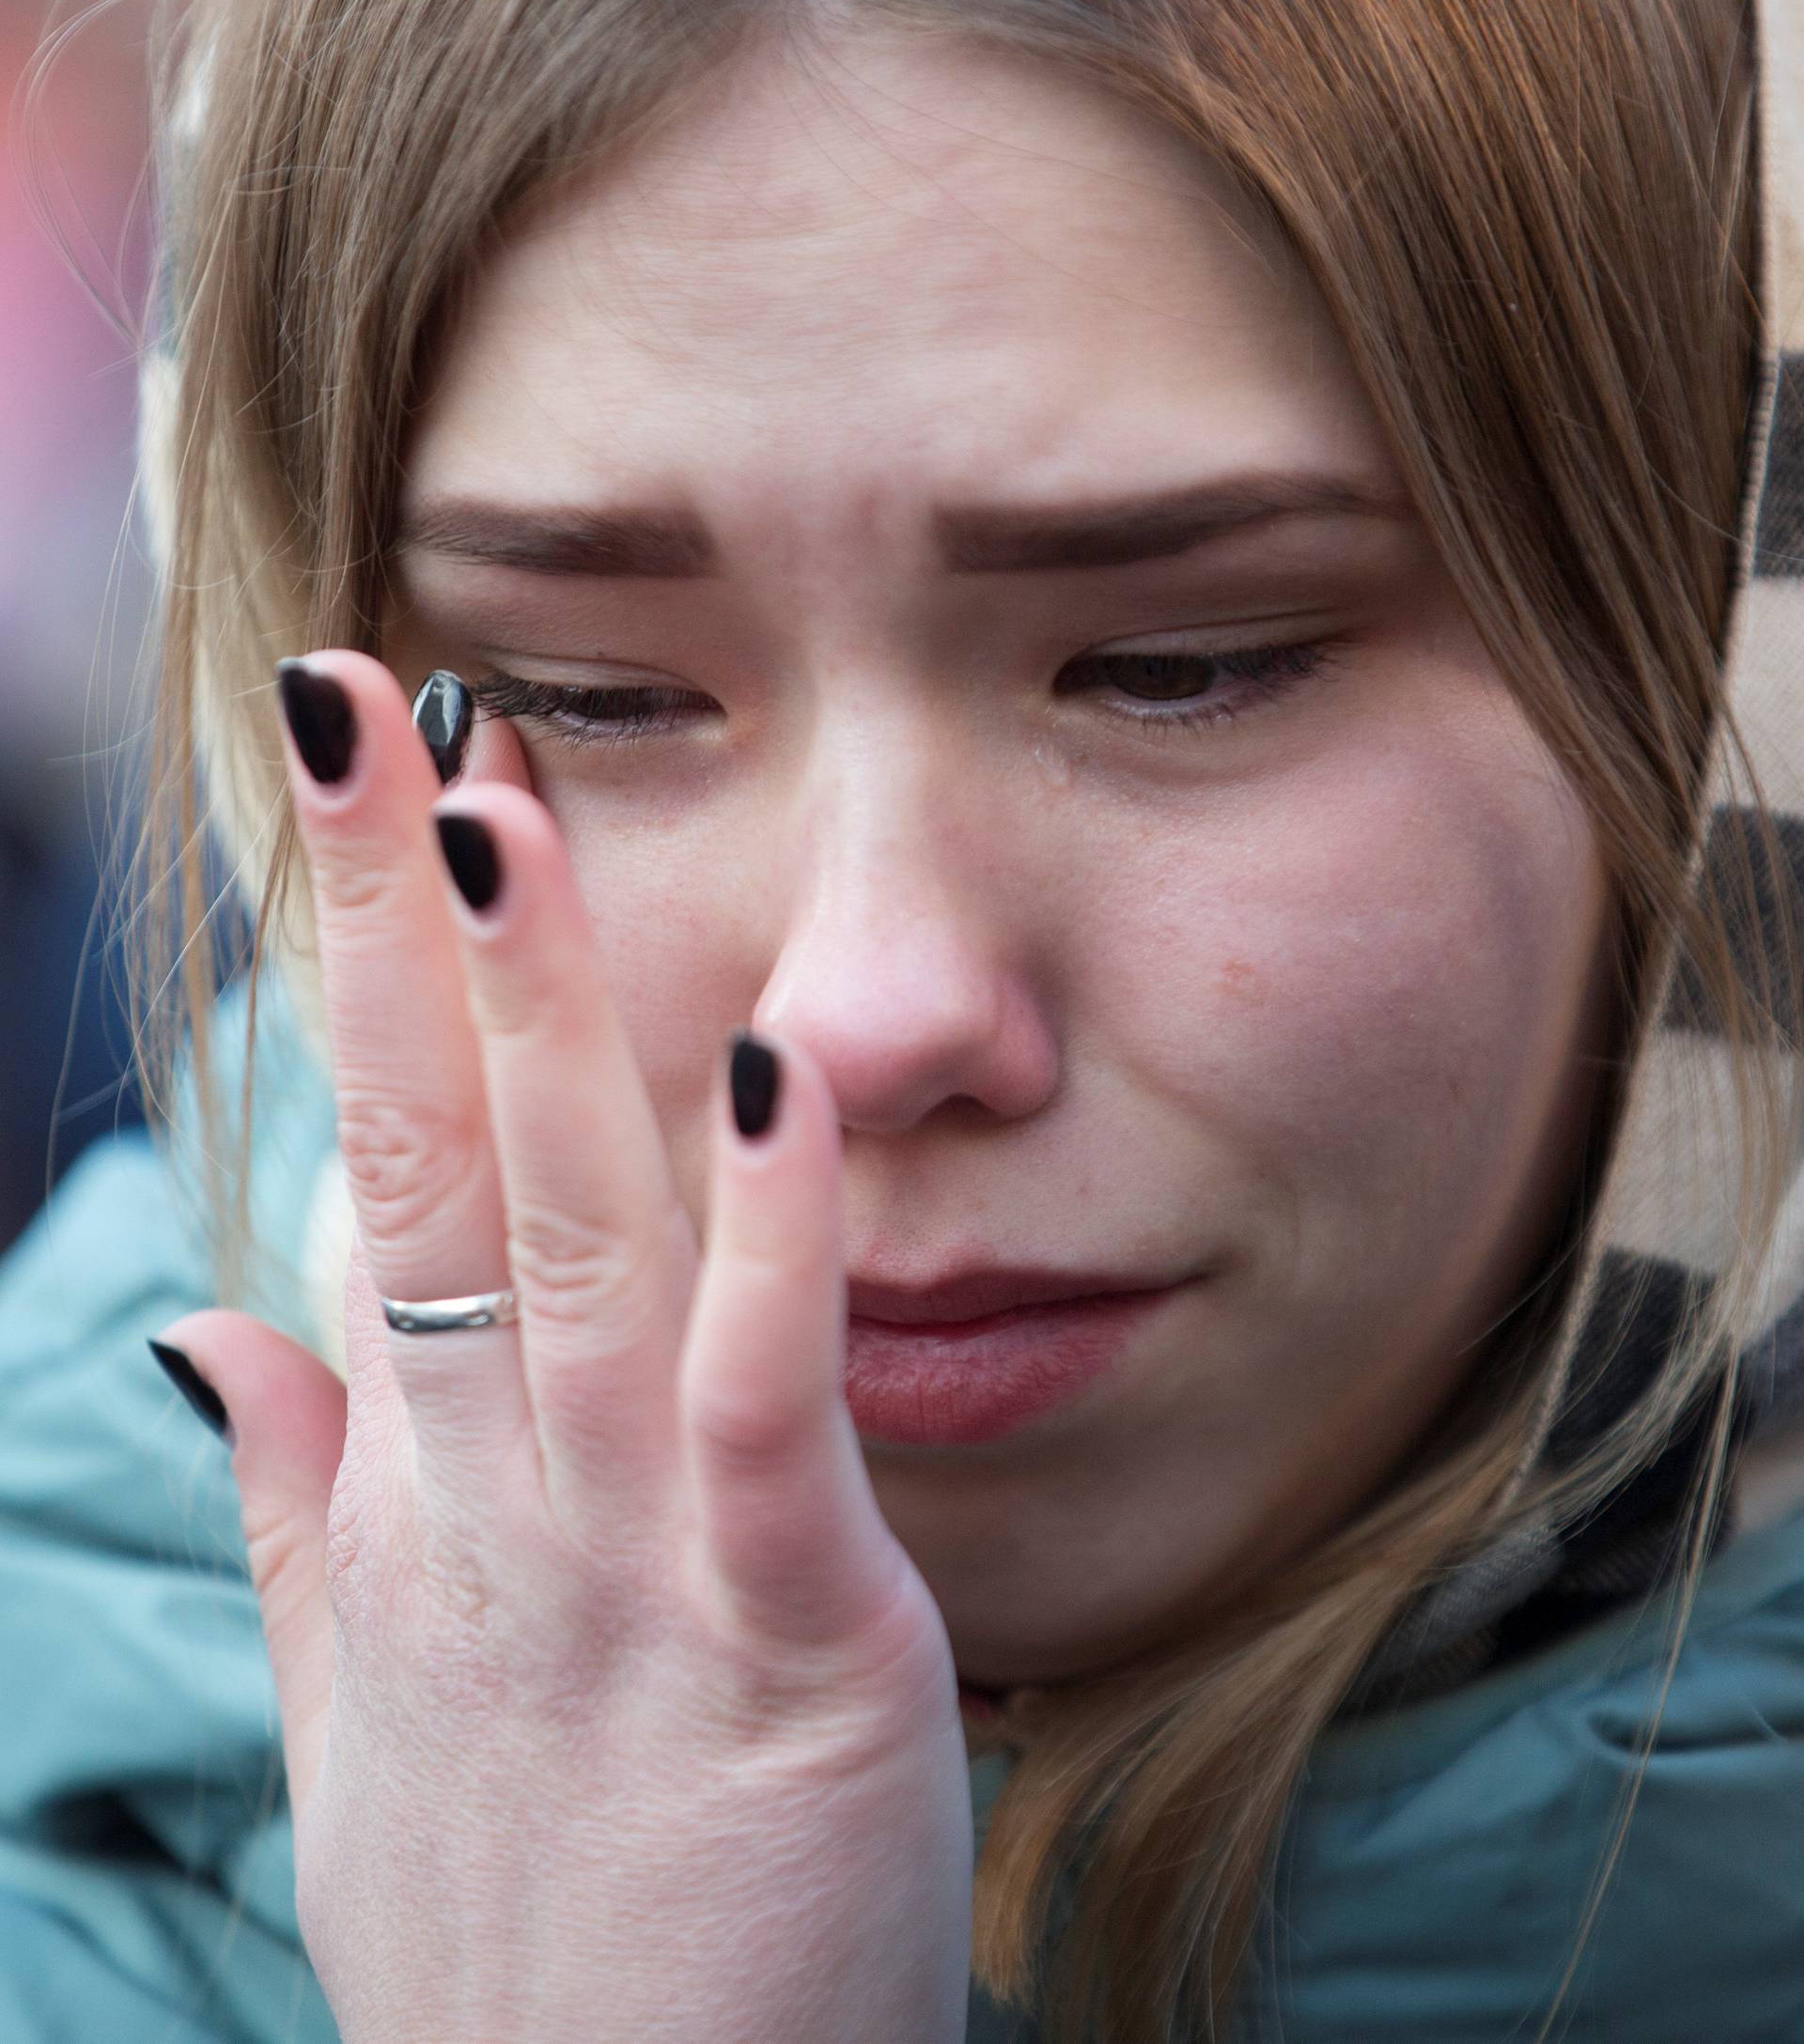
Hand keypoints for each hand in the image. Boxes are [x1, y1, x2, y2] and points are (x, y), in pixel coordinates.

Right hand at [155, 650, 973, 2043]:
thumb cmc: (521, 1942)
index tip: (376, 793)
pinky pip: (765, 1405)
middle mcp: (494, 1497)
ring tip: (502, 809)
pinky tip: (776, 1070)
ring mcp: (625, 1562)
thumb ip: (306, 1505)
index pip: (379, 1177)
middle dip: (393, 928)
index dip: (372, 981)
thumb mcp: (372, 1710)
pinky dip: (775, 1237)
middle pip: (434, 1160)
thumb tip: (213, 1322)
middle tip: (362, 702)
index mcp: (415, 1498)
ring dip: (538, 1016)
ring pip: (571, 1238)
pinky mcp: (787, 1639)